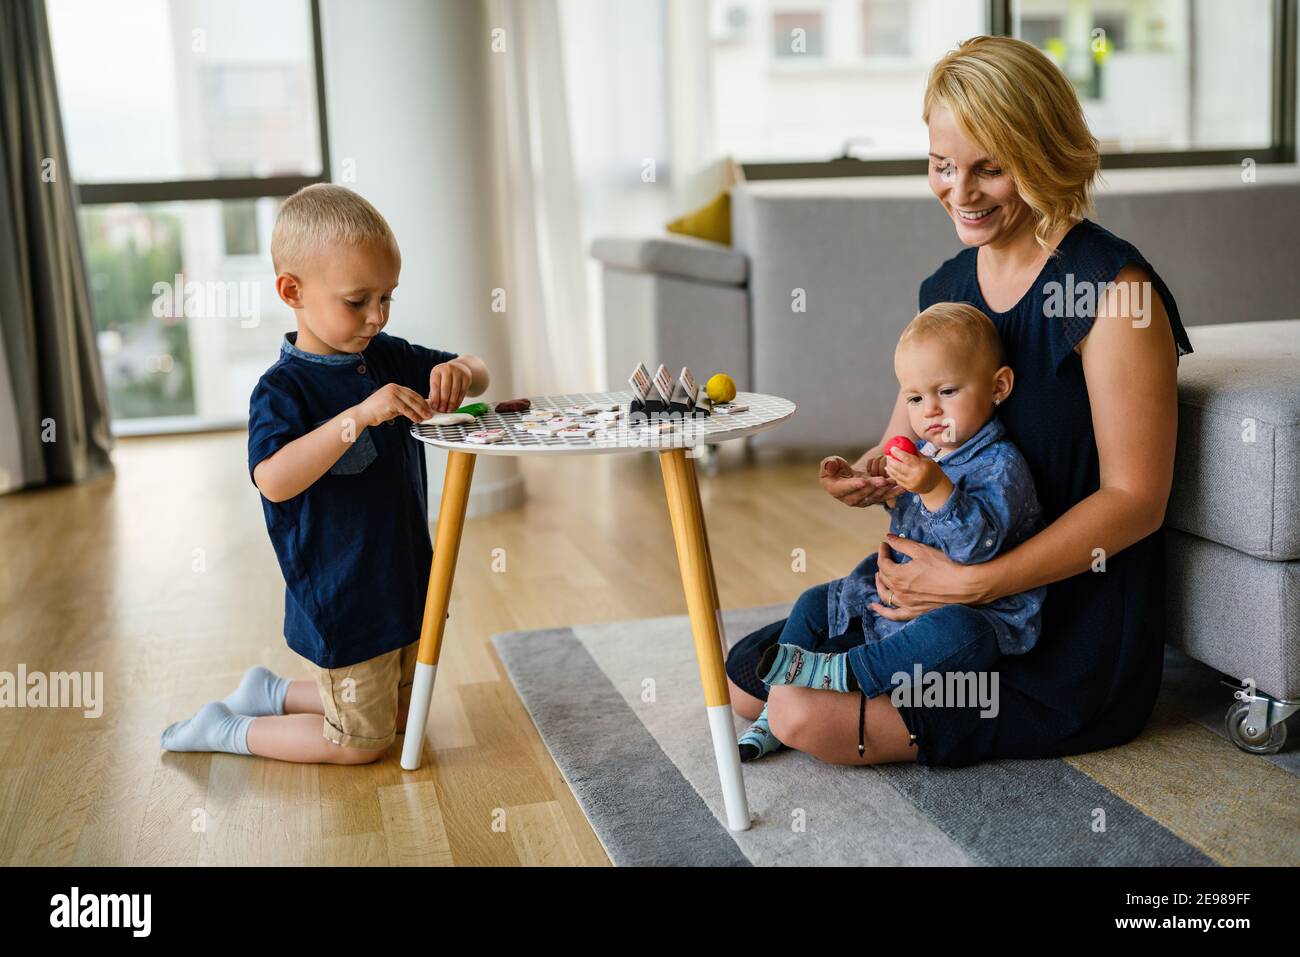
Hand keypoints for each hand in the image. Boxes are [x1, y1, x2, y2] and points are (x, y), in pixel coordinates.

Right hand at [355, 383, 432, 428]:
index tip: (428, 407)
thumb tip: (417, 409)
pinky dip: (413, 415)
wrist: (363, 414)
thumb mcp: (392, 405)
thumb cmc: (376, 411)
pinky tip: (417, 420)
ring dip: (421, 411)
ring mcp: (392, 394)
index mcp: (394, 387)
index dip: (422, 400)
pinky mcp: (391, 402)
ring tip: (426, 417)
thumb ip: (403, 405)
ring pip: (411, 403)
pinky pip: (406, 410)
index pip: (412, 393)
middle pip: (413, 397)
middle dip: (424, 406)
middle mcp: (393, 388)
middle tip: (430, 413)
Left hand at [429, 360, 471, 412]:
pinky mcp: (467, 377)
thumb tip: (432, 405)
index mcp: (437, 370)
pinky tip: (455, 407)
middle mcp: (448, 369)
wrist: (459, 368)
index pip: (435, 385)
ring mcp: (458, 372)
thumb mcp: (437, 381)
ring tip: (448, 410)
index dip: (435, 398)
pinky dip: (458, 401)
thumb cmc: (445, 378)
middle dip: (443, 401)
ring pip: (455, 391)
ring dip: (451, 403)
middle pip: (445, 388)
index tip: (435, 407)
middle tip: (442, 410)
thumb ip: (434, 392)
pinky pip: (462, 392)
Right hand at [819, 454, 899, 507]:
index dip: (853, 485)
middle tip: (882, 480)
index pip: (844, 488)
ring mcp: (862, 501)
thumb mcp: (830, 463)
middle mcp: (849, 499)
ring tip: (892, 481)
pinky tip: (901, 487)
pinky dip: (893, 493)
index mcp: (836, 490)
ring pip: (874, 497)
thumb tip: (830, 466)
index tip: (862, 481)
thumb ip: (828, 464)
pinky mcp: (873, 500)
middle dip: (873, 487)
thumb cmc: (836, 468)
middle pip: (862, 494)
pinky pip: (884, 497)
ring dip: (884, 489)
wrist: (846, 475)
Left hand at [869, 535, 987, 621]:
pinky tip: (874, 607)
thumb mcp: (922, 550)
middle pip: (883, 578)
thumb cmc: (945, 566)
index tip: (885, 545)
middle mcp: (899, 591)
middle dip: (882, 565)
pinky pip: (894, 614)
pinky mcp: (915, 612)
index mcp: (899, 575)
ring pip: (885, 595)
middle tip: (886, 557)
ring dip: (880, 584)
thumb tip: (888, 538)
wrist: (967, 585)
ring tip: (879, 577)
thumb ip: (902, 544)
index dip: (882, 552)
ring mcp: (907, 604)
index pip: (883, 562)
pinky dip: (882, 611)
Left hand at [883, 447, 944, 494]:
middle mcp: (915, 475)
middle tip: (887, 455)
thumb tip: (905, 444)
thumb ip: (915, 453)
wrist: (936, 486)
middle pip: (898, 466)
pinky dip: (892, 474)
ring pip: (895, 474)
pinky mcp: (908, 488)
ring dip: (889, 467)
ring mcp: (911, 482)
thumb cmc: (932, 470)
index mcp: (921, 466)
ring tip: (888, 461)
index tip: (892, 448)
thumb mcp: (927, 459)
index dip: (897, 453)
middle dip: (890, 460)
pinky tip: (889, 469)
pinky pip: (897, 480)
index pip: (906, 458)